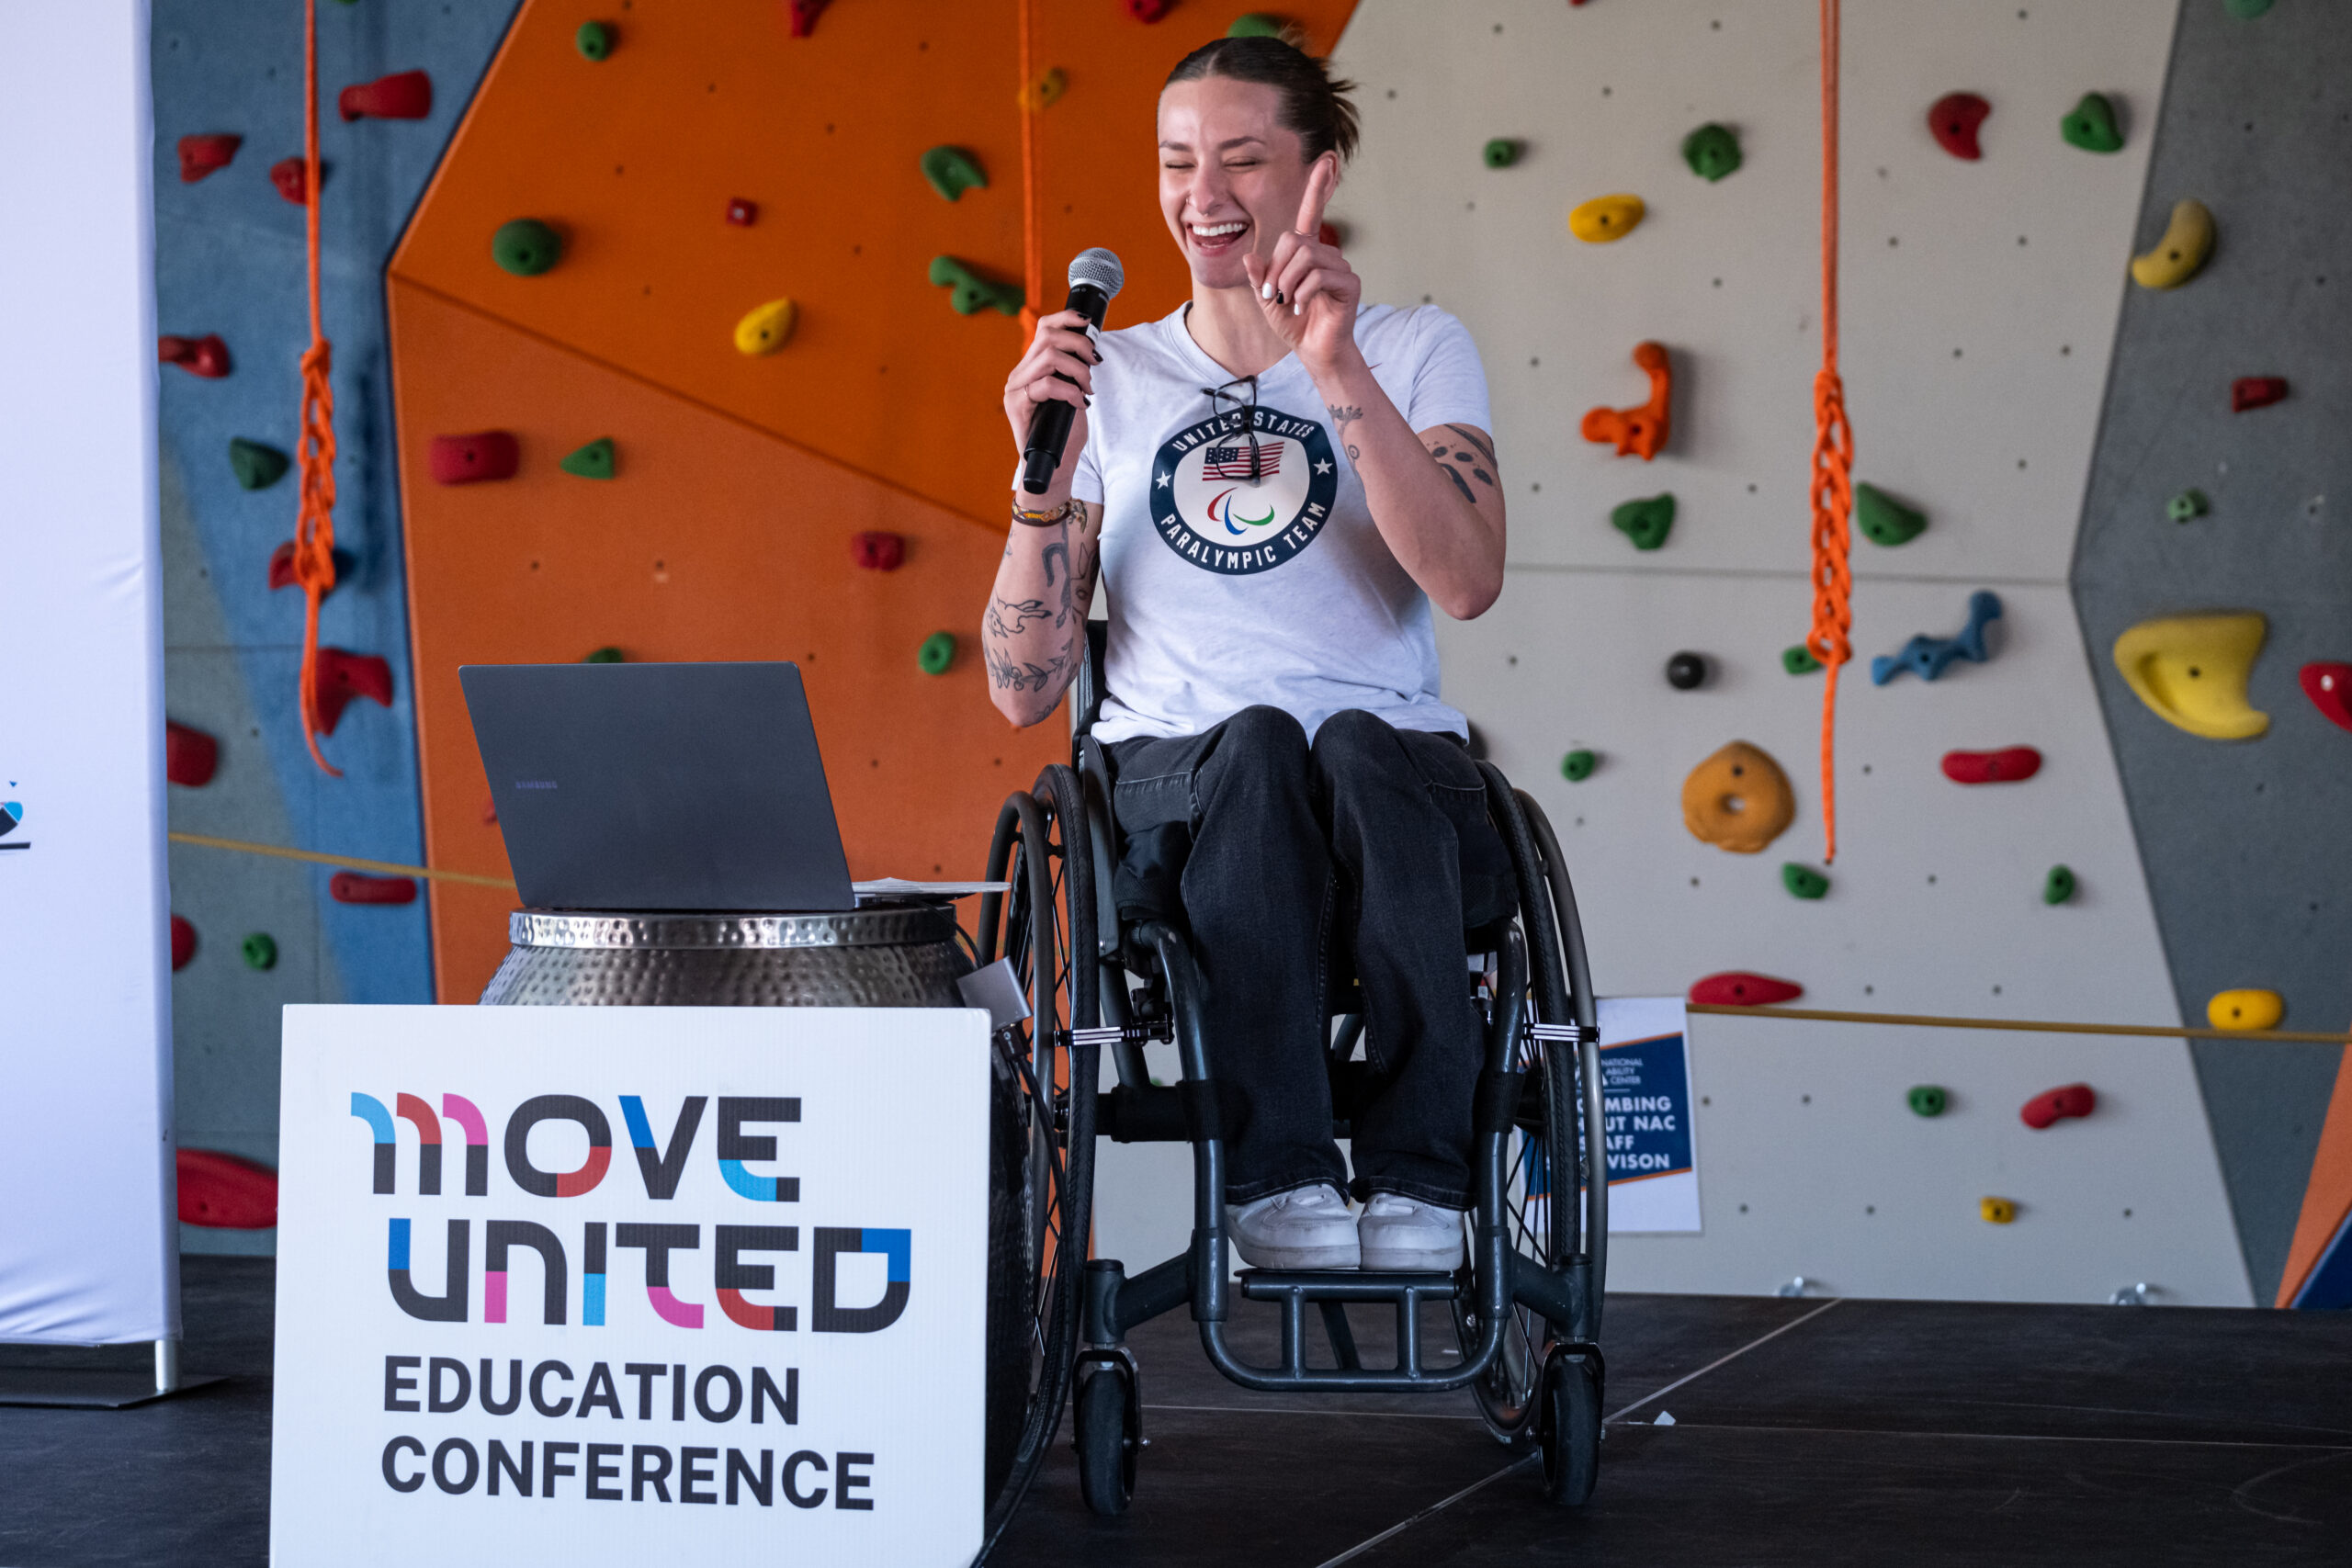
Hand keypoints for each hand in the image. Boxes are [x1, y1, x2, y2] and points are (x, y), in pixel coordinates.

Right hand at [1002, 309, 1098, 495]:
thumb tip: (1089, 350)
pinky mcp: (1017, 406)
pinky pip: (1046, 385)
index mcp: (1030, 367)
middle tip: (1094, 364)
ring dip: (1077, 370)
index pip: (1044, 328)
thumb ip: (1073, 371)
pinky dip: (1069, 391)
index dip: (1066, 319)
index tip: (1088, 324)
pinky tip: (1078, 402)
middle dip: (1079, 345)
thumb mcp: (1073, 393)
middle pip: (1047, 336)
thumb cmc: (1063, 433)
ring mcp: (1015, 389)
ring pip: (1049, 358)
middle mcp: (1019, 374)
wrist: (1052, 467)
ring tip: (1087, 388)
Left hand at [1242, 155, 1361, 376]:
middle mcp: (1326, 254)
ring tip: (1287, 302)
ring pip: (1305, 257)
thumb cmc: (1294, 324)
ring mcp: (1340, 267)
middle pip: (1294, 240)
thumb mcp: (1266, 299)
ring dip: (1287, 282)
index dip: (1318, 188)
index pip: (1312, 214)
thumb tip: (1250, 258)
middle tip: (1273, 294)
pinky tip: (1300, 307)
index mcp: (1307, 253)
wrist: (1314, 351)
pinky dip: (1302, 292)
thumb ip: (1259, 278)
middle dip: (1276, 268)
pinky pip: (1319, 275)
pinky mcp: (1349, 283)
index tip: (1327, 161)